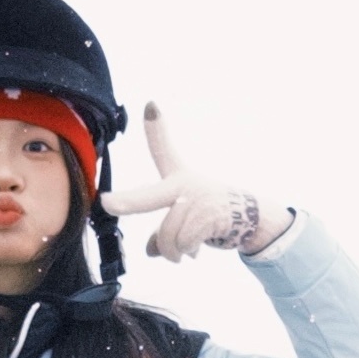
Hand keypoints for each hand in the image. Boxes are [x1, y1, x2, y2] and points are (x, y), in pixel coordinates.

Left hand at [100, 104, 290, 261]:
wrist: (250, 219)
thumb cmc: (209, 215)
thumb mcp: (183, 218)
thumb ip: (162, 233)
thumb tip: (151, 250)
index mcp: (178, 179)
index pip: (164, 150)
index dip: (156, 128)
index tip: (151, 105)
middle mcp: (186, 185)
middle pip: (149, 198)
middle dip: (127, 200)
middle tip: (107, 203)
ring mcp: (198, 200)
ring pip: (168, 235)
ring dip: (173, 252)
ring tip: (184, 251)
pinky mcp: (210, 216)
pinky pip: (185, 243)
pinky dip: (187, 252)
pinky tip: (196, 250)